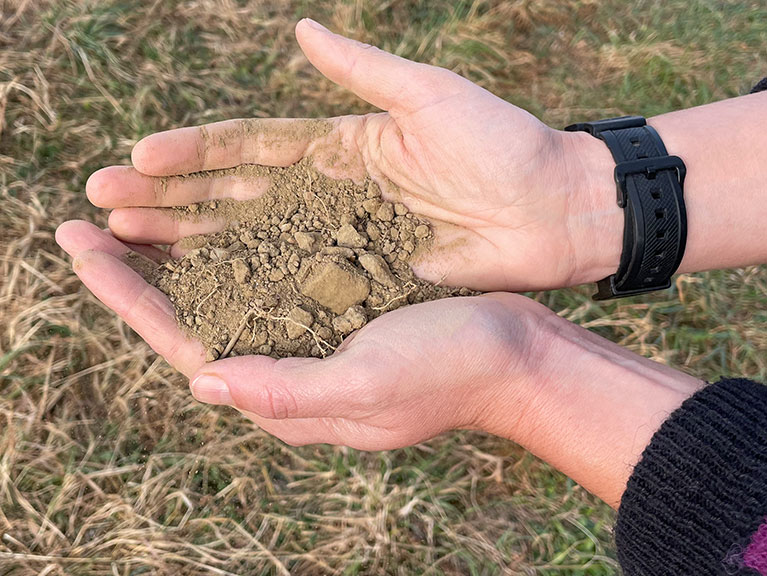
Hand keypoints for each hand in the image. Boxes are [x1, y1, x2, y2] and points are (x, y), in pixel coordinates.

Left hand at [55, 220, 545, 449]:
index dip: (128, 296)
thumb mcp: (370, 383)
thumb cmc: (451, 370)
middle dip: (136, 273)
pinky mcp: (334, 315)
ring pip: (223, 294)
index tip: (81, 246)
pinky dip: (228, 249)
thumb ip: (288, 389)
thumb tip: (202, 380)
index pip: (184, 343)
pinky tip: (211, 221)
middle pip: (191, 317)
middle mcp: (286, 369)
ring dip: (175, 256)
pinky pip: (265, 279)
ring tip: (134, 213)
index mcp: (285, 395)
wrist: (514, 355)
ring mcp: (309, 341)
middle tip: (86, 220)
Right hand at [84, 18, 617, 291]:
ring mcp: (342, 241)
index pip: (250, 147)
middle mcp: (329, 194)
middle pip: (235, 197)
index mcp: (339, 144)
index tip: (138, 156)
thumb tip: (301, 31)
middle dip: (171, 199)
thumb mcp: (429, 96)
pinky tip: (205, 295)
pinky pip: (299, 285)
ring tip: (131, 244)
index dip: (194, 152)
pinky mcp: (365, 280)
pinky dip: (253, 289)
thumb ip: (363, 70)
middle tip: (105, 203)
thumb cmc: (503, 145)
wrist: (556, 209)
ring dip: (193, 244)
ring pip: (254, 243)